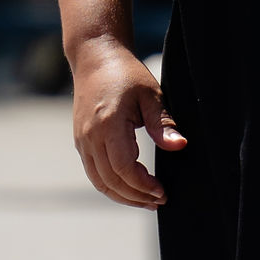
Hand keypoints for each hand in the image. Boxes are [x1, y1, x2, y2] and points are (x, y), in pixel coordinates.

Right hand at [70, 34, 187, 208]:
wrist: (95, 59)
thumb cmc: (126, 74)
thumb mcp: (151, 95)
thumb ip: (163, 124)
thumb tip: (180, 146)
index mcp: (108, 124)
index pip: (124, 168)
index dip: (143, 185)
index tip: (162, 192)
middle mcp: (90, 136)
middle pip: (111, 180)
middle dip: (136, 196)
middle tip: (159, 201)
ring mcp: (82, 141)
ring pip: (100, 182)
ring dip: (123, 196)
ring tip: (147, 201)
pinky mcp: (80, 142)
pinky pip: (94, 173)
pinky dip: (112, 186)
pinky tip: (130, 189)